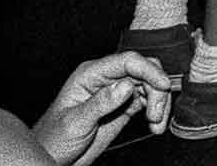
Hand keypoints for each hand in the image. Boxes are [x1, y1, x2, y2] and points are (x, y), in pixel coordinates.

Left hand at [32, 52, 171, 165]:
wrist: (54, 157)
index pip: (127, 61)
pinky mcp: (125, 106)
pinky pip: (149, 101)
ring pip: (150, 85)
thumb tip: (125, 85)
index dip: (149, 70)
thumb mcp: (75, 122)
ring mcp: (117, 92)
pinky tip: (155, 126)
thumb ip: (100, 103)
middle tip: (156, 114)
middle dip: (156, 90)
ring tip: (156, 124)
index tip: (163, 85)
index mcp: (91, 75)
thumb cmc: (55, 138)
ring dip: (159, 103)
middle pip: (144, 71)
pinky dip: (158, 112)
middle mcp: (106, 79)